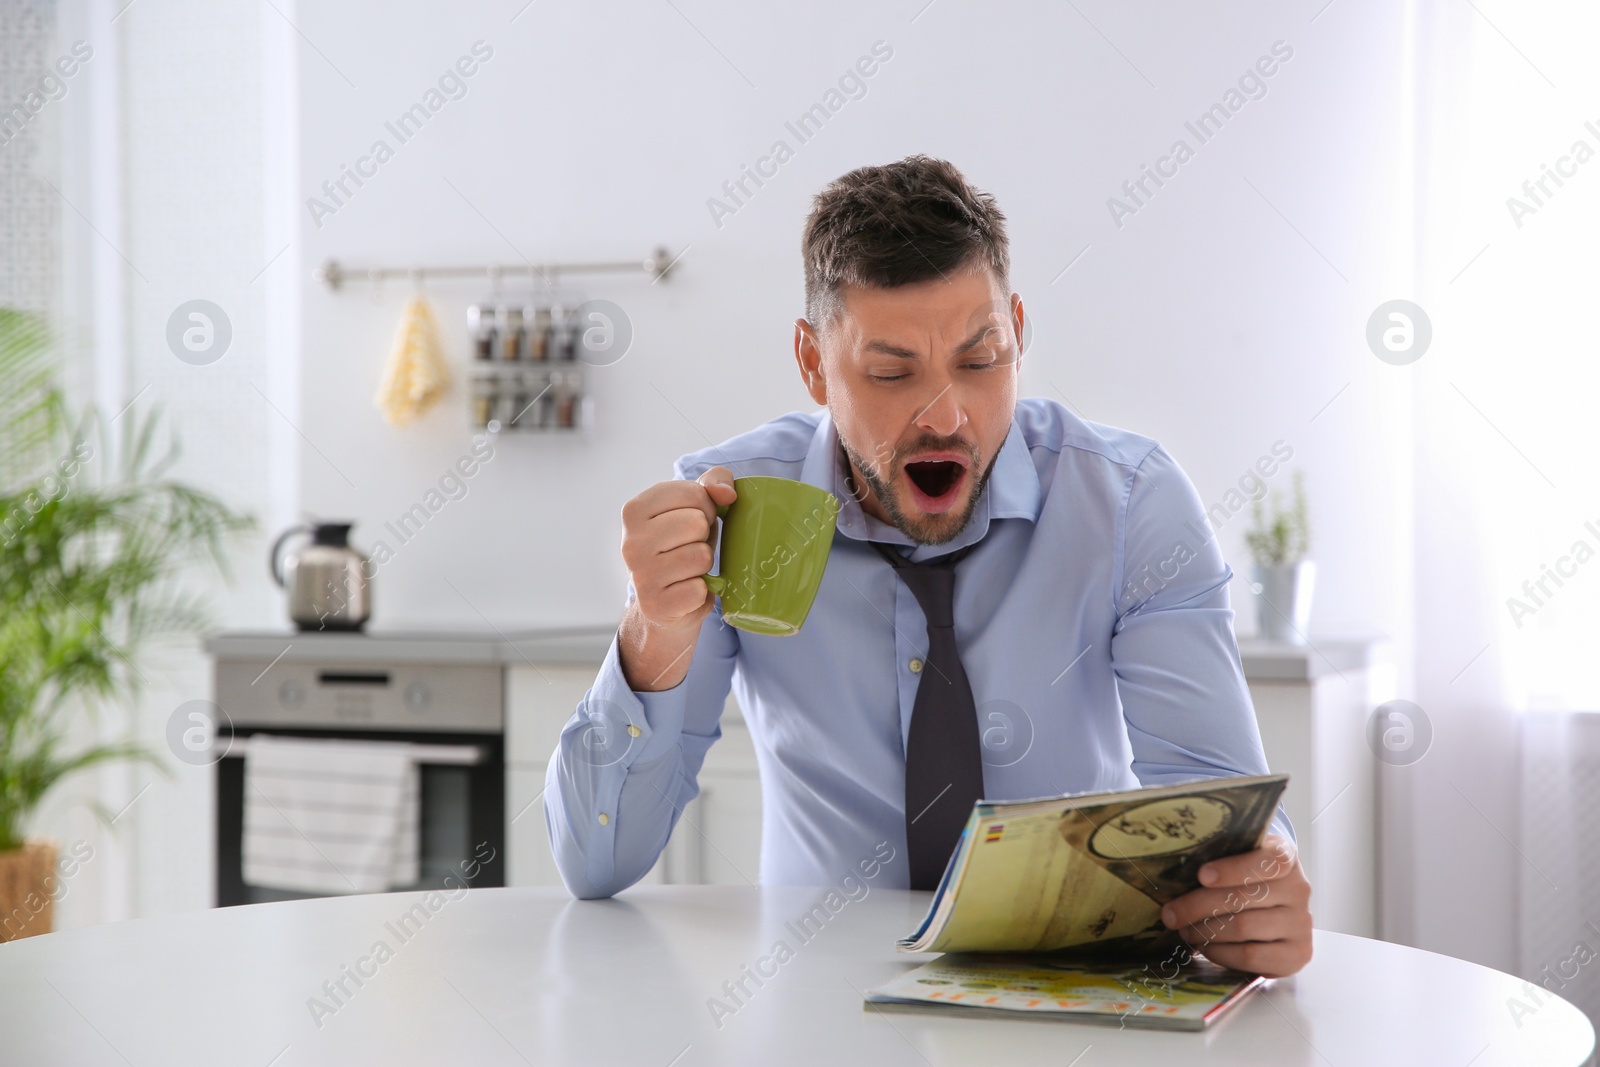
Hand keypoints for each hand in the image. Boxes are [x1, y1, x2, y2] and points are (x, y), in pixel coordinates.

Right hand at [619, 465, 737, 634]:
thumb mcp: (697, 504)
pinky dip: (701, 591)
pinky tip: (686, 590)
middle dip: (704, 536)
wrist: (665, 600)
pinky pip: (699, 590)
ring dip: (703, 564)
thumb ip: (715, 481)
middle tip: (691, 547)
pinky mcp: (655, 605)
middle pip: (696, 523)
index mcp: (634, 509)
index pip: (693, 493)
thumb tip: (726, 494)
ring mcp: (640, 575)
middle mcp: (630, 541)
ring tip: (689, 568)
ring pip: (700, 556)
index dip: (706, 507)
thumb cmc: (683, 543)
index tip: (693, 521)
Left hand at [1159, 834, 1312, 977]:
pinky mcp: (1298, 954)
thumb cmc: (1247, 881)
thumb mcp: (1237, 861)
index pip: (1268, 860)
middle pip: (1242, 898)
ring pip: (1243, 927)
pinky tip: (1205, 947)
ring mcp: (1301, 923)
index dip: (1233, 868)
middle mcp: (1299, 889)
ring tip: (1184, 930)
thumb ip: (1218, 860)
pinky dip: (1220, 953)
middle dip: (1198, 906)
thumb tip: (1175, 873)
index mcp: (1285, 856)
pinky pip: (1250, 956)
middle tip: (1170, 914)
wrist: (1277, 913)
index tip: (1201, 875)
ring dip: (1205, 931)